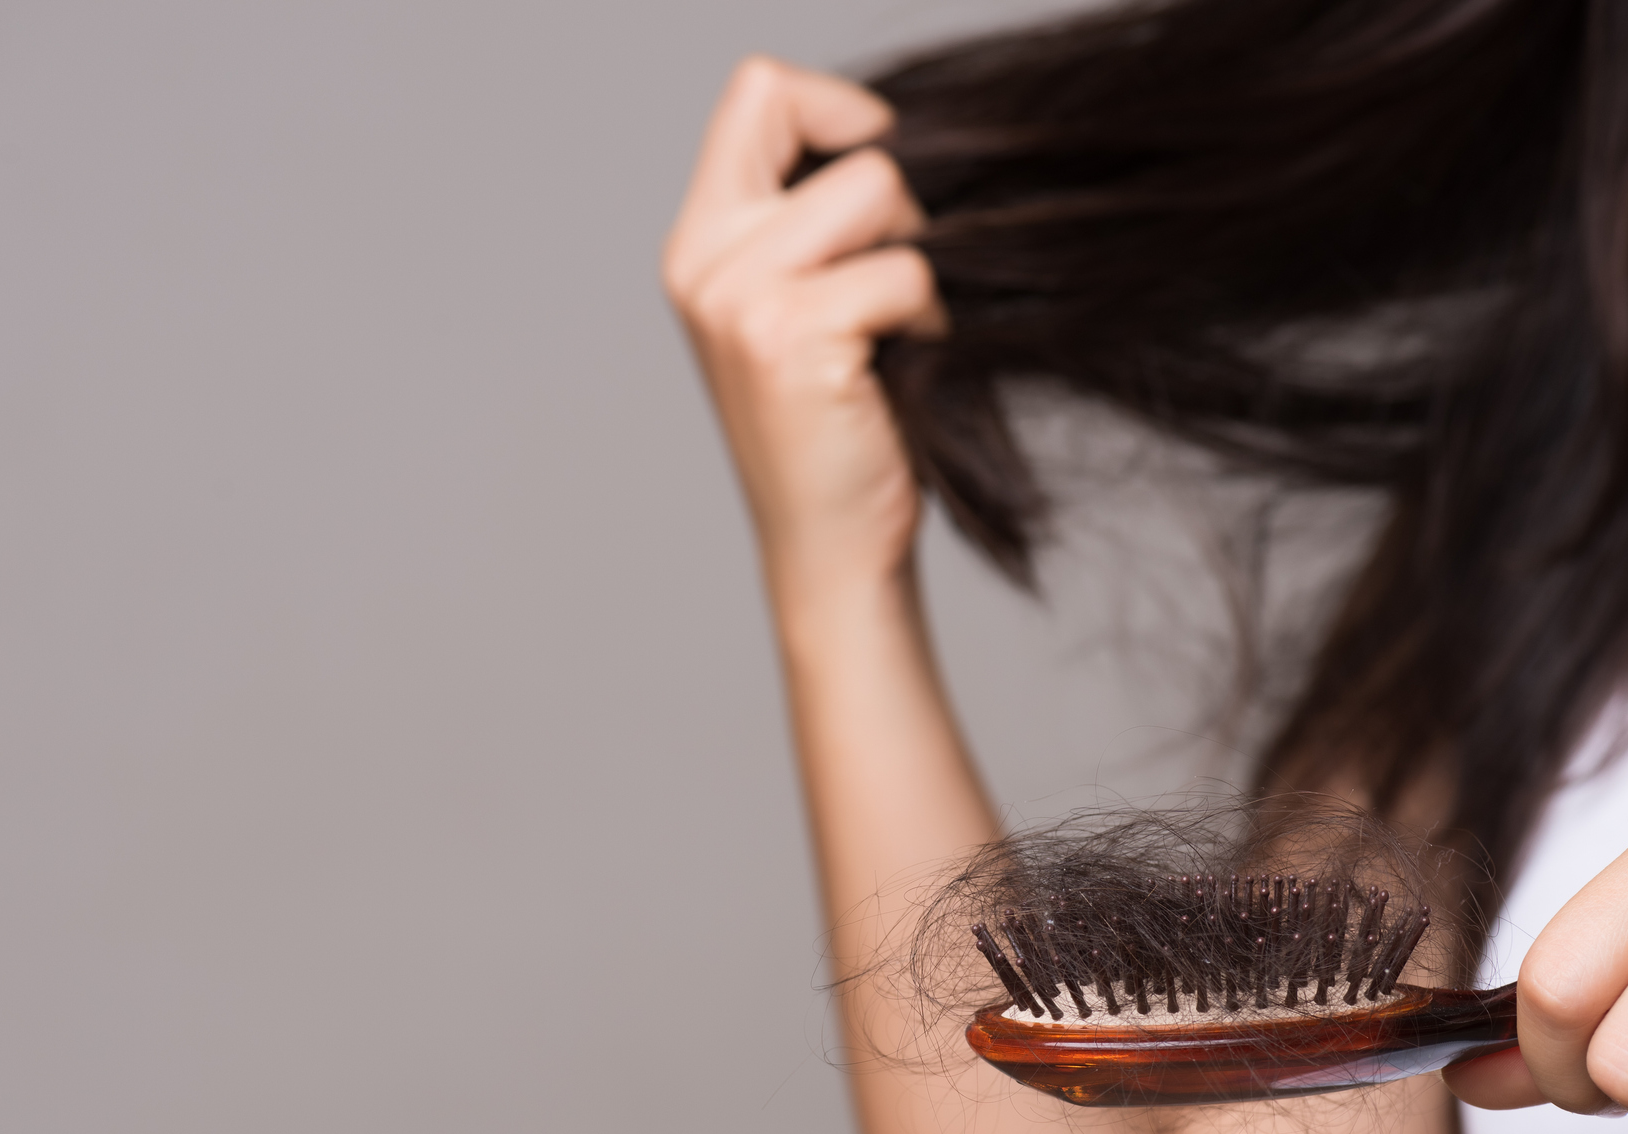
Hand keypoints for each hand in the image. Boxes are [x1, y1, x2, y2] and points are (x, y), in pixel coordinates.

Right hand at [662, 58, 945, 600]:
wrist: (829, 550)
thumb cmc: (836, 430)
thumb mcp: (799, 307)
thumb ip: (810, 220)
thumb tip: (896, 136)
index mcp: (699, 242)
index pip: (758, 89)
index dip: (838, 109)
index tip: (877, 183)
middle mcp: (703, 260)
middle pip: (829, 127)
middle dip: (894, 195)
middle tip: (892, 280)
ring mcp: (738, 296)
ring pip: (879, 190)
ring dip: (916, 259)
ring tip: (896, 331)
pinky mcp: (789, 335)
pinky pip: (905, 269)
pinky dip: (928, 316)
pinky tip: (901, 371)